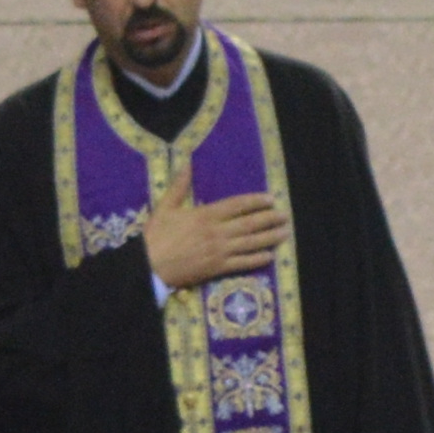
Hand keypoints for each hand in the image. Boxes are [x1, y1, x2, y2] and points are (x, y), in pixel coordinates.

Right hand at [140, 186, 287, 287]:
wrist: (148, 266)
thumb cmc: (156, 236)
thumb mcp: (165, 207)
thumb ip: (179, 186)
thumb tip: (187, 164)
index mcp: (205, 215)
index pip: (237, 205)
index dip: (256, 201)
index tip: (271, 199)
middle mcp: (217, 232)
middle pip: (249, 224)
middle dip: (269, 219)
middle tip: (285, 216)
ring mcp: (219, 251)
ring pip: (250, 243)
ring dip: (269, 238)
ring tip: (284, 233)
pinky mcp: (217, 269)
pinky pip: (242, 264)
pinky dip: (257, 260)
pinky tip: (269, 257)